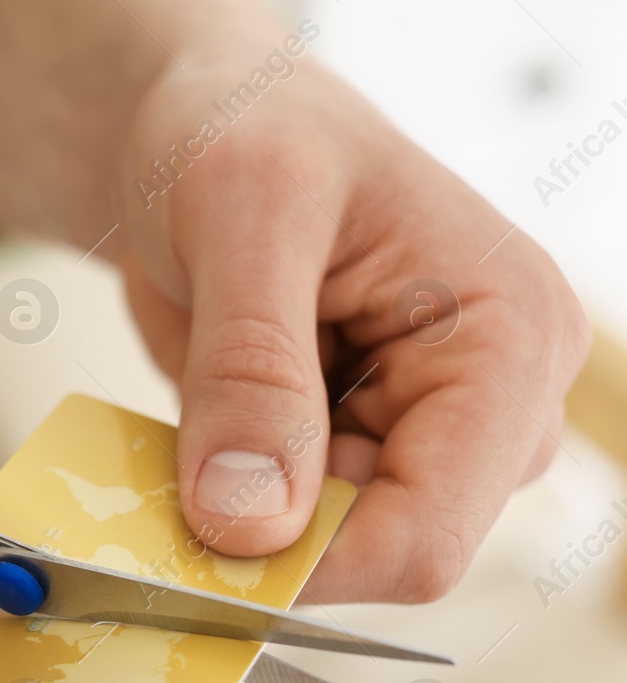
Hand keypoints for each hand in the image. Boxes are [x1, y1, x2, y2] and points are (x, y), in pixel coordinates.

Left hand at [0, 0, 589, 602]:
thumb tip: (250, 523)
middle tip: (175, 458)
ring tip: (197, 402)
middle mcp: (490, 402)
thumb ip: (250, 372)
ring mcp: (426, 432)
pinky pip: (289, 524)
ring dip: (239, 512)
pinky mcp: (359, 446)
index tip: (193, 544)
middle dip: (269, 533)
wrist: (204, 120)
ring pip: (327, 550)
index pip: (427, 530)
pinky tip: (203, 421)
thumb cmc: (242, 127)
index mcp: (506, 339)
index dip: (307, 563)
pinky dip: (224, 498)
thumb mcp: (242, 221)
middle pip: (380, 553)